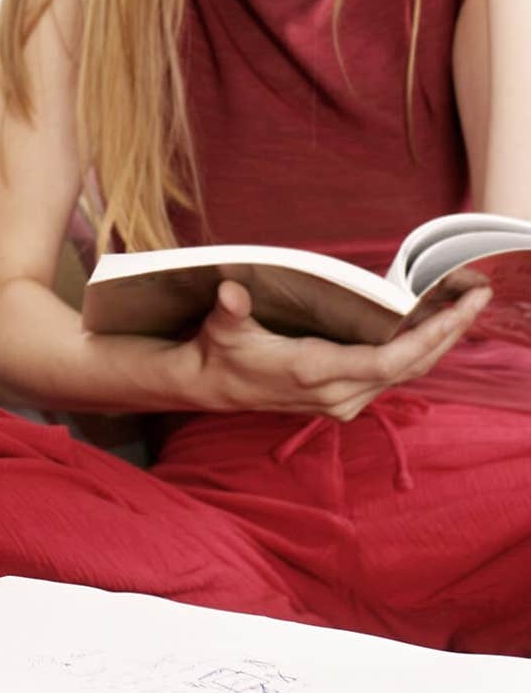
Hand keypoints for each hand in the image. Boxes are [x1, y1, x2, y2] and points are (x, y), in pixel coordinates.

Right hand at [181, 278, 492, 420]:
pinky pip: (395, 375)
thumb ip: (231, 310)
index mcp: (316, 372)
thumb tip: (231, 291)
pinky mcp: (346, 400)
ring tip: (466, 305)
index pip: (389, 360)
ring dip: (440, 342)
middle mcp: (338, 393)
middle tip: (480, 295)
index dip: (429, 337)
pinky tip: (434, 325)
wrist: (212, 387)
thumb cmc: (222, 351)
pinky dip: (421, 350)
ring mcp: (345, 401)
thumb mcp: (223, 328)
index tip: (459, 311)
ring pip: (408, 373)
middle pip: (412, 366)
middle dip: (450, 332)